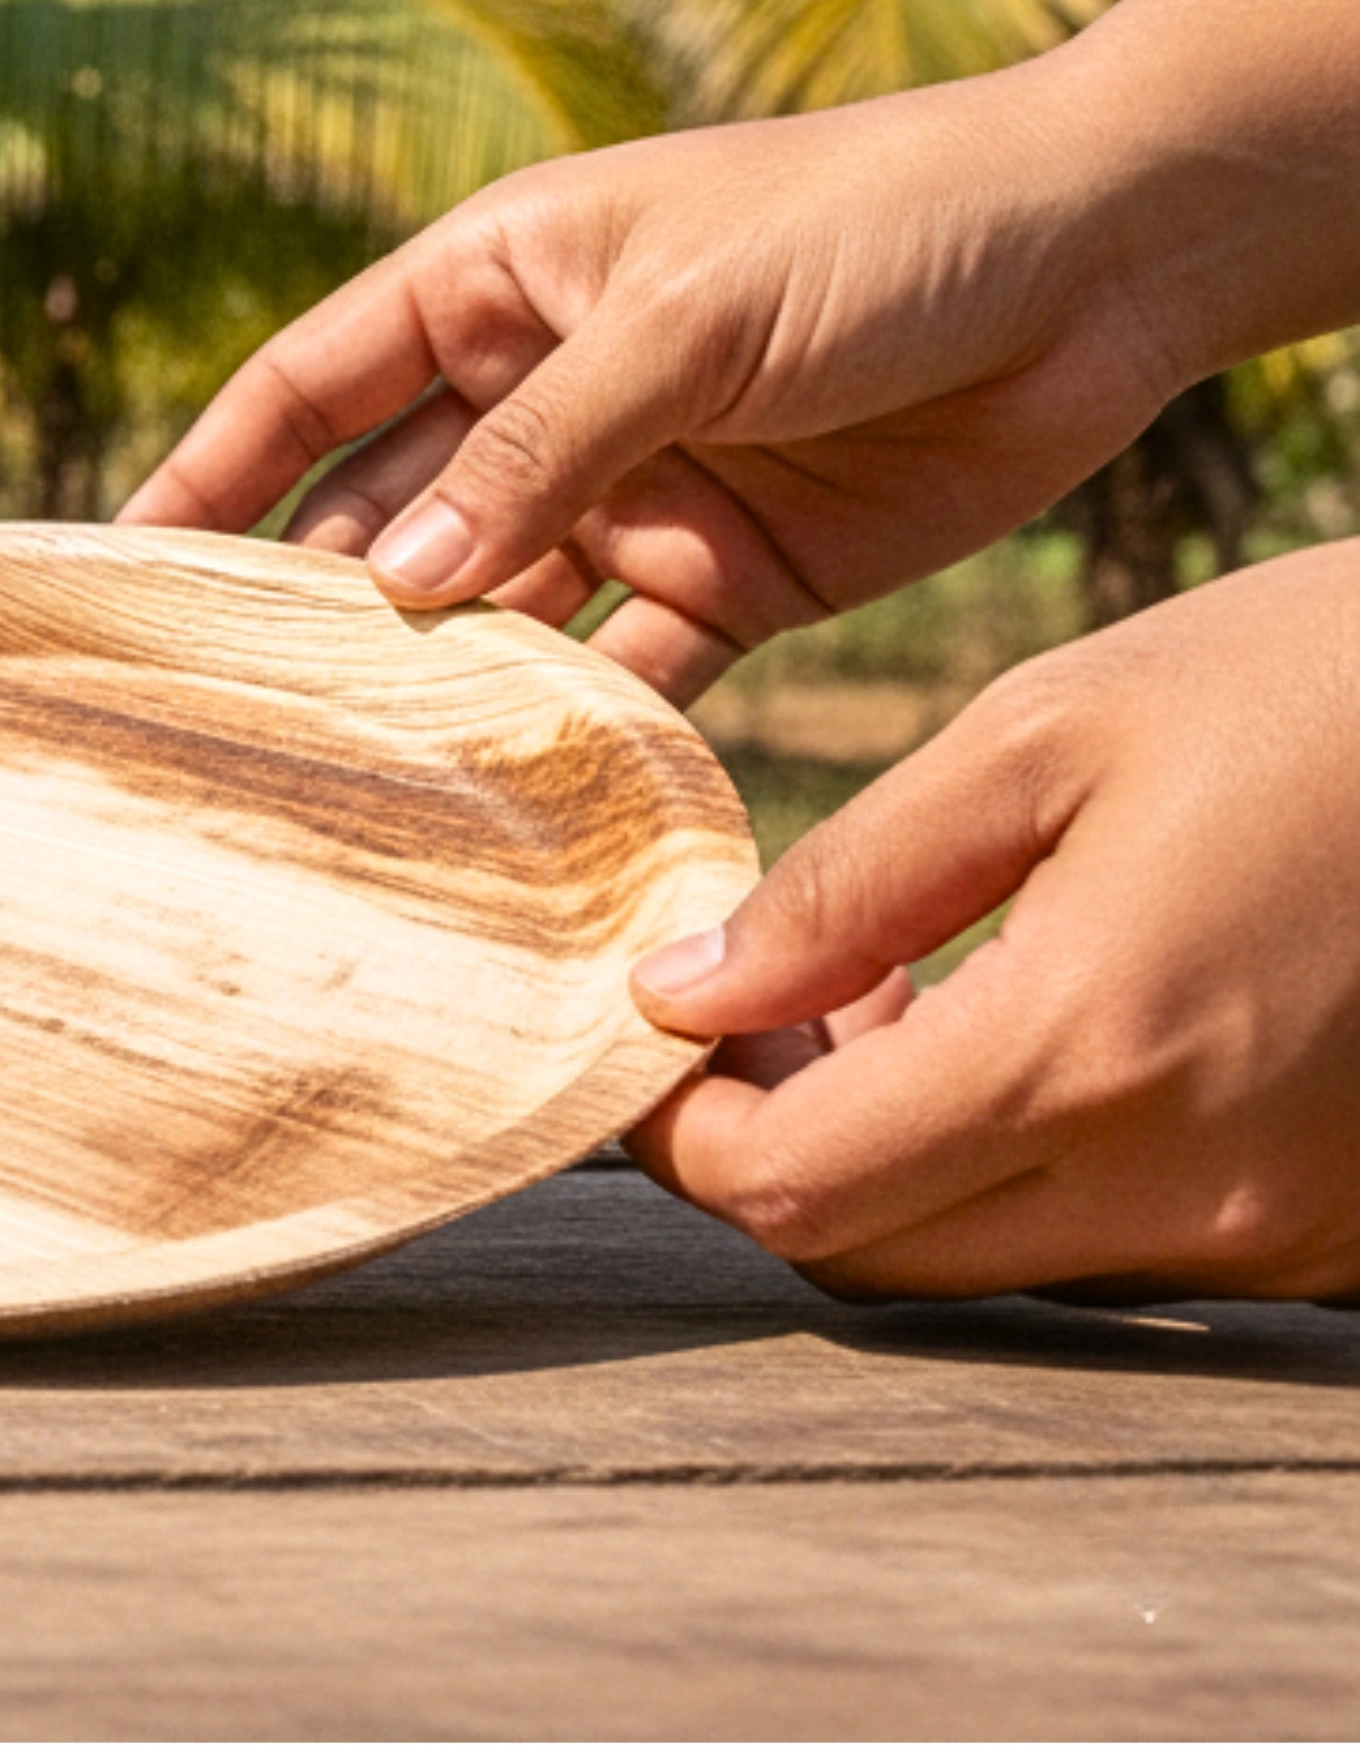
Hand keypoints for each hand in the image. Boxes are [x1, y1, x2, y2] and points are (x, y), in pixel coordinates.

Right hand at [115, 75, 1178, 699]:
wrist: (1104, 258)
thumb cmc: (873, 224)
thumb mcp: (684, 317)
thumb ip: (539, 453)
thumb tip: (394, 589)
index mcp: (495, 282)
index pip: (311, 387)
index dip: (212, 473)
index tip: (121, 569)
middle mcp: (545, 390)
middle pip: (390, 513)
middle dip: (313, 606)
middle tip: (223, 720)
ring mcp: (638, 485)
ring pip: (502, 608)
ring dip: (441, 686)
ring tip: (357, 787)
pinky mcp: (742, 570)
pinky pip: (634, 667)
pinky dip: (586, 732)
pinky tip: (526, 807)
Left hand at [620, 543, 1359, 1300]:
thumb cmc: (1293, 687)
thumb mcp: (1039, 736)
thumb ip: (844, 888)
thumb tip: (679, 994)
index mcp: (1088, 1051)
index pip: (793, 1194)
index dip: (681, 1133)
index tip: (655, 1033)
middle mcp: (1189, 1182)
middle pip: (876, 1258)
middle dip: (777, 1149)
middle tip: (771, 1003)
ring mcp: (1277, 1227)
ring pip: (995, 1259)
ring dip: (904, 1156)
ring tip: (907, 986)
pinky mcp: (1335, 1229)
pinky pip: (1120, 1243)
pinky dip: (1036, 1163)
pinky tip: (1044, 1021)